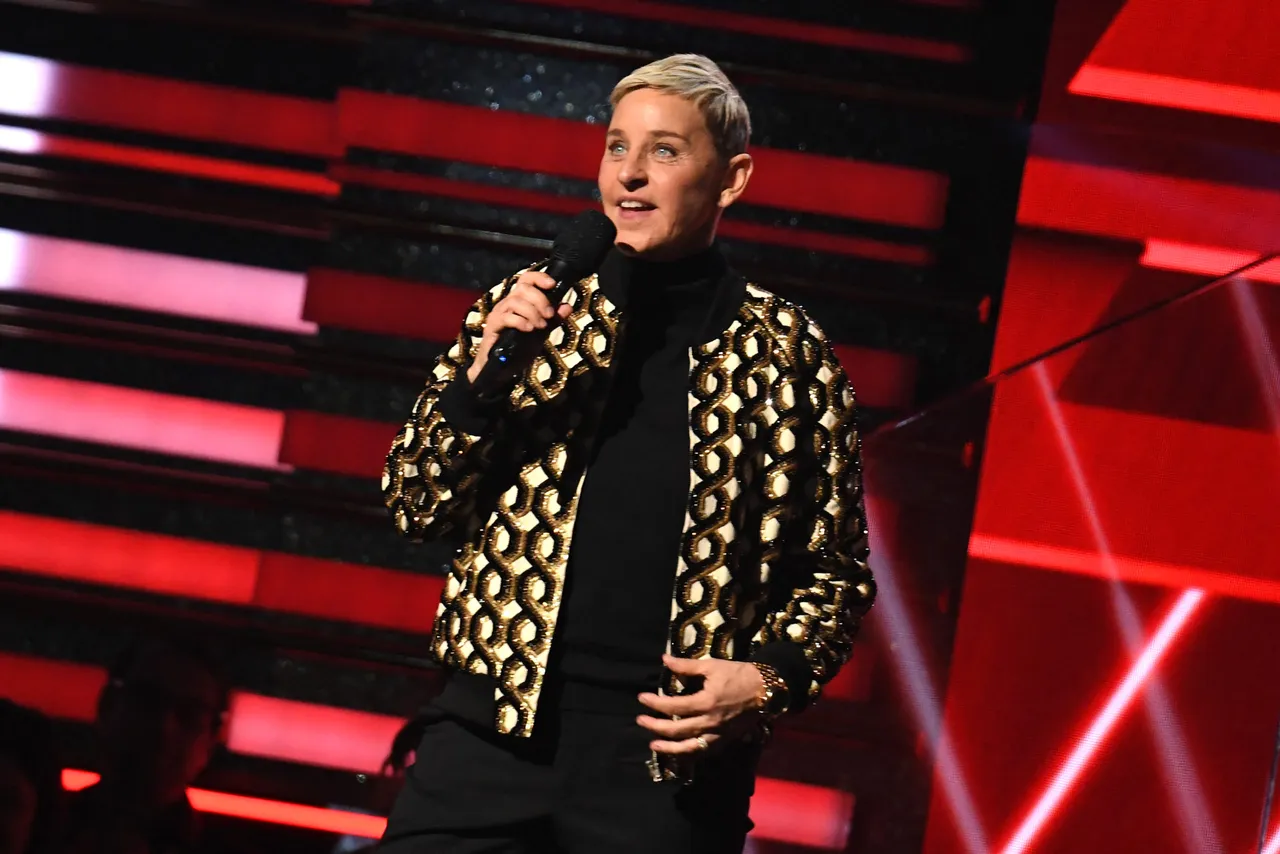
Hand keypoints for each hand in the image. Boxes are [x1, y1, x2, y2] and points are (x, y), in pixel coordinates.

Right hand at [467, 270, 572, 382]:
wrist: (502, 370)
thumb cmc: (519, 348)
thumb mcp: (541, 332)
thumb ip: (554, 320)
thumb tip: (567, 306)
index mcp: (519, 301)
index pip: (526, 279)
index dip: (539, 277)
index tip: (552, 284)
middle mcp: (507, 303)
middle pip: (523, 288)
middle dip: (540, 299)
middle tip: (549, 315)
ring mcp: (498, 314)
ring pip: (515, 301)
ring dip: (532, 312)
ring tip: (541, 326)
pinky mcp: (492, 326)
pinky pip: (506, 317)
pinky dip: (521, 321)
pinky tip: (530, 329)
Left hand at [637, 654, 763, 755]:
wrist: (766, 689)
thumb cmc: (738, 674)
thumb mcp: (712, 666)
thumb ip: (686, 665)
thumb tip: (665, 660)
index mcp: (706, 702)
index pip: (673, 706)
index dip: (655, 704)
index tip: (642, 698)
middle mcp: (710, 723)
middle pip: (677, 730)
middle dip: (656, 727)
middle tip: (640, 721)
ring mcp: (718, 735)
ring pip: (690, 749)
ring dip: (670, 749)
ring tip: (654, 745)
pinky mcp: (725, 741)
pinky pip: (704, 752)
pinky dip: (689, 755)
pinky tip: (679, 753)